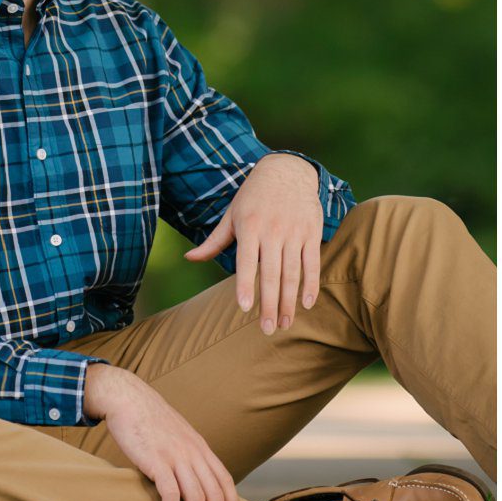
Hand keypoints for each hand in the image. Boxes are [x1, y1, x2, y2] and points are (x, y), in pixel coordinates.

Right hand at [83, 359, 241, 500]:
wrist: (127, 398)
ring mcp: (176, 457)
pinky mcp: (156, 461)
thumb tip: (190, 476)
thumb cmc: (149, 420)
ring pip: (196, 497)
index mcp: (200, 447)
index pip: (224, 480)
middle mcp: (193, 453)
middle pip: (214, 493)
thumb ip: (187, 453)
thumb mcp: (177, 434)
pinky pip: (170, 493)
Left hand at [187, 151, 325, 334]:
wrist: (287, 170)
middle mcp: (272, 231)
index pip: (247, 262)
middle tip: (268, 330)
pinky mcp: (312, 232)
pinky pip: (312, 263)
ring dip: (289, 301)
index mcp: (249, 227)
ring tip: (285, 323)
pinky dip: (311, 284)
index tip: (245, 308)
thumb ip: (214, 241)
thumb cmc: (253, 196)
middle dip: (270, 304)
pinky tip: (306, 304)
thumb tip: (189, 259)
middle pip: (271, 274)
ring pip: (292, 273)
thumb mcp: (231, 214)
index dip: (246, 285)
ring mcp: (294, 232)